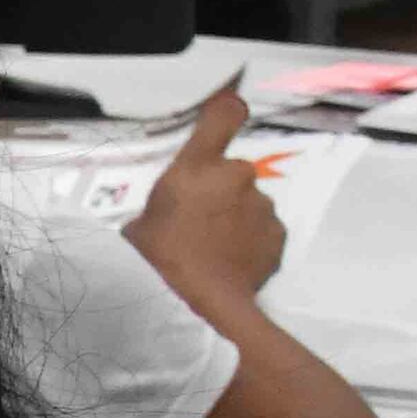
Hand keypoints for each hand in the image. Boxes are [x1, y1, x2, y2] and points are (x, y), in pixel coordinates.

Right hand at [128, 87, 285, 306]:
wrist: (194, 307)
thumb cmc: (153, 263)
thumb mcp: (137, 228)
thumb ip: (161, 208)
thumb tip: (169, 214)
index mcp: (196, 168)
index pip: (222, 118)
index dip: (226, 111)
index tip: (229, 110)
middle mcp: (237, 177)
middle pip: (231, 175)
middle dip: (219, 193)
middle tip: (195, 226)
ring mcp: (263, 207)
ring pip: (249, 205)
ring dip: (235, 220)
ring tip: (212, 253)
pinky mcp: (279, 236)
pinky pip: (264, 232)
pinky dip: (250, 243)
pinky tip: (231, 265)